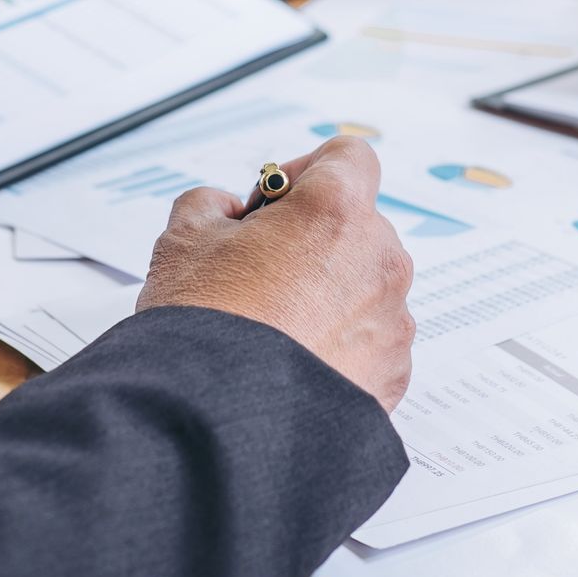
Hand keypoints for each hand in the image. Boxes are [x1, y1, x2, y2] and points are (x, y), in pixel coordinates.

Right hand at [136, 136, 415, 409]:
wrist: (219, 420)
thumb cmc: (206, 327)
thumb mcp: (183, 238)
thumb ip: (211, 203)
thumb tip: (228, 213)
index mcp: (336, 210)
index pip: (349, 157)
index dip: (308, 171)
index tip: (274, 203)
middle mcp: (379, 258)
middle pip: (358, 225)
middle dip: (314, 239)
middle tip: (261, 271)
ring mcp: (393, 318)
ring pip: (366, 285)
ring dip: (330, 293)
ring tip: (275, 327)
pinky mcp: (394, 372)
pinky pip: (373, 340)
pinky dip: (342, 344)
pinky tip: (294, 360)